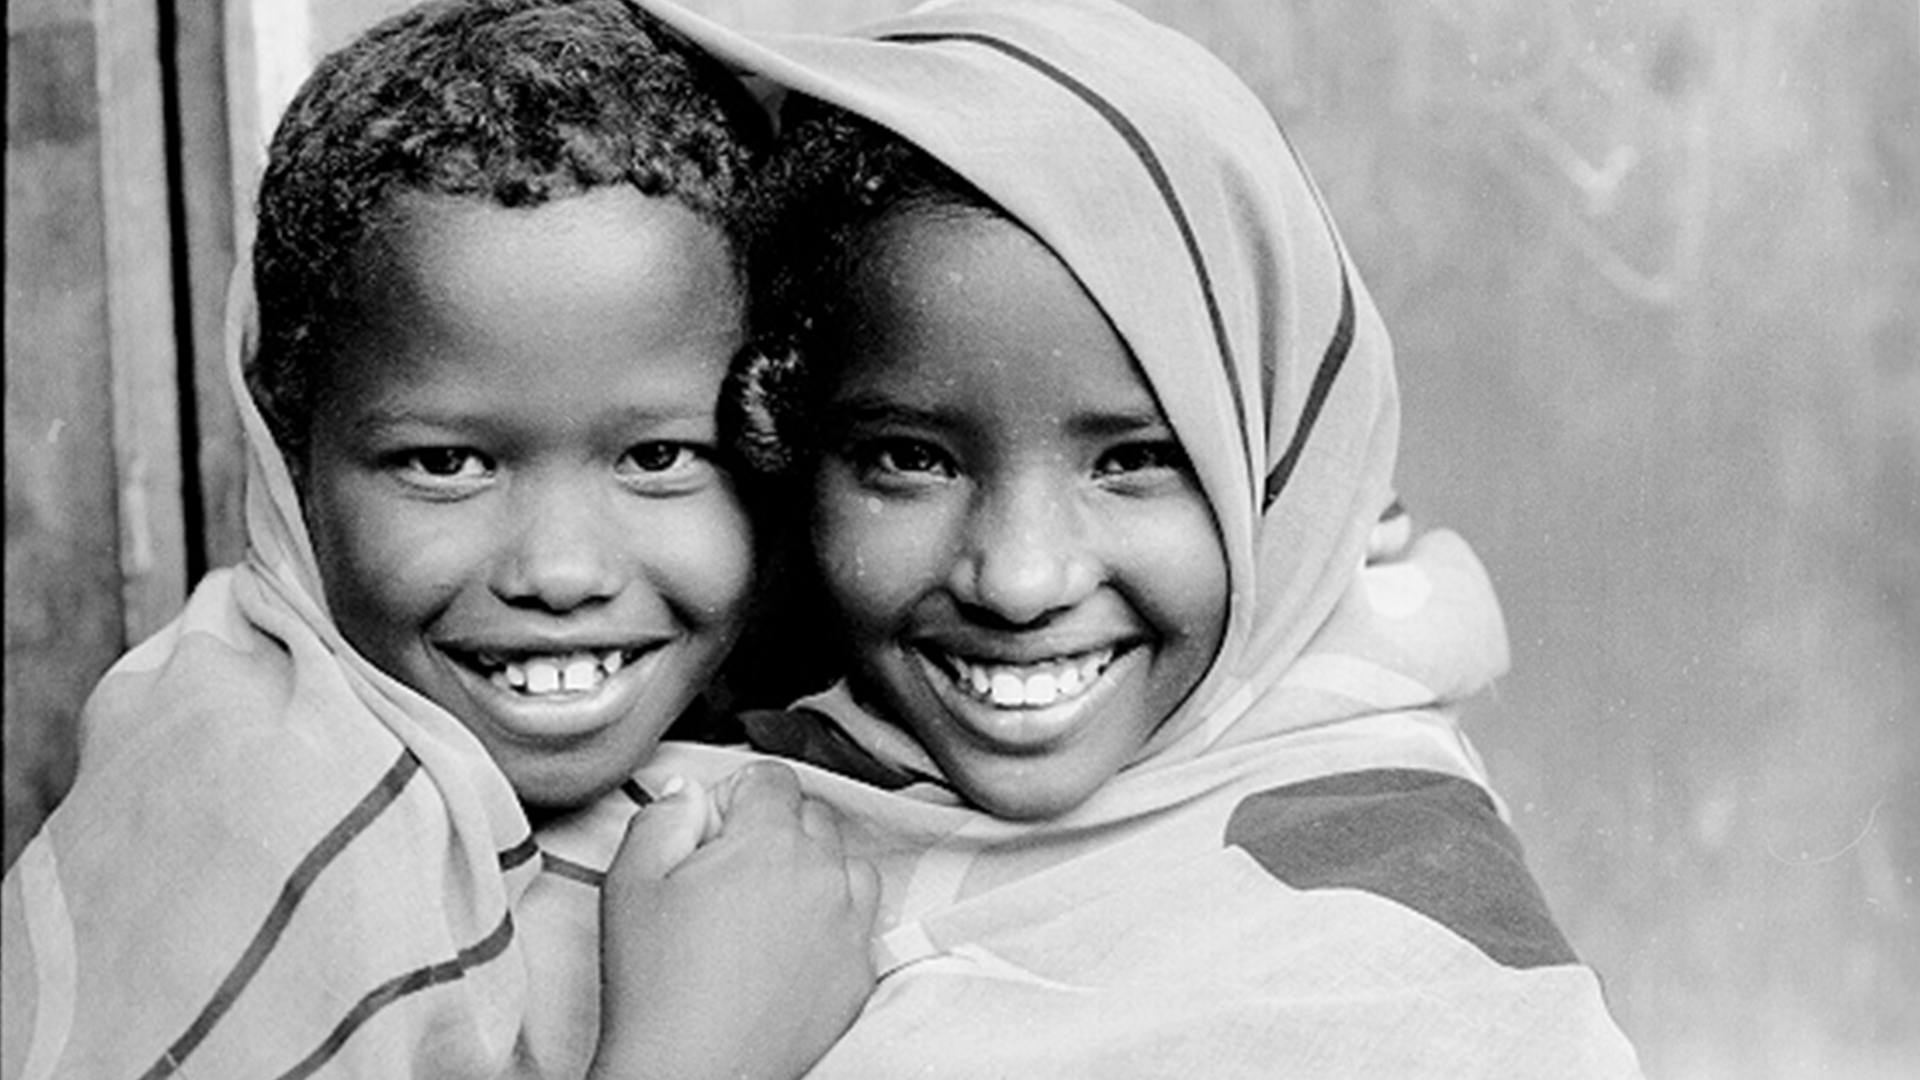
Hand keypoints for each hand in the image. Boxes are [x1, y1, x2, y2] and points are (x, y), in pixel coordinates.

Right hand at [588, 762, 878, 1079]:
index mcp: (769, 843)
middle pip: (811, 817)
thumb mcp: (631, 883)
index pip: (771, 778)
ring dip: (813, 872)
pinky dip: (831, 923)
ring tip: (764, 910)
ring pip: (845, 865)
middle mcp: (822, 876)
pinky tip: (786, 949)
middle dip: (773, 830)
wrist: (691, 1075)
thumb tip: (690, 794)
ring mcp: (850, 925)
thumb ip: (663, 817)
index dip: (734, 797)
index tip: (711, 829)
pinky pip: (859, 922)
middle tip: (727, 874)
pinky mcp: (860, 972)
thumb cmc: (657, 989)